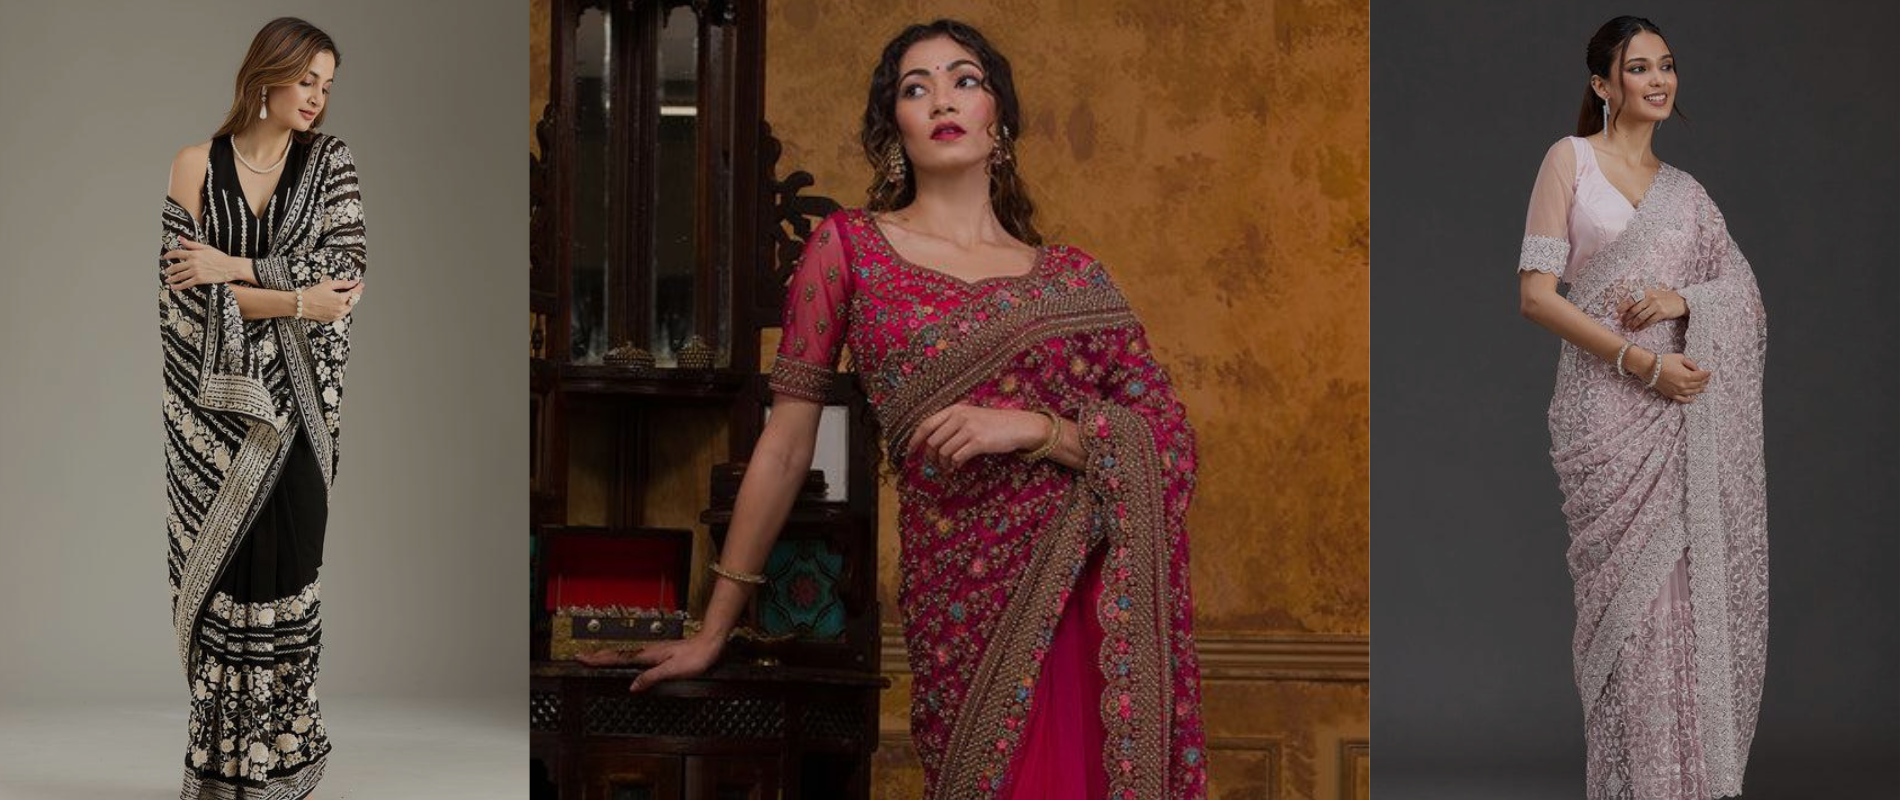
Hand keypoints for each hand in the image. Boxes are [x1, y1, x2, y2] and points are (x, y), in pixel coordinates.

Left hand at [163, 237, 250, 288]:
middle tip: (166, 271)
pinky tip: (174, 287)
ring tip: (168, 280)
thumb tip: (180, 238)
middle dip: (169, 269)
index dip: (168, 255)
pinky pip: (186, 284)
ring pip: (179, 276)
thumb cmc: (220, 257)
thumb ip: (192, 244)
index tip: (165, 257)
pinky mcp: (199, 280)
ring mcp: (195, 271)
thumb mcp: (206, 247)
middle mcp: (193, 262)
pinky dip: (178, 286)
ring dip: (172, 278)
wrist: (230, 267)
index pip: (176, 253)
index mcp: (194, 254)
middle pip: (176, 266)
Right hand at [298, 279, 363, 322]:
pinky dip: (345, 308)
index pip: (355, 293)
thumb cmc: (312, 294)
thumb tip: (353, 282)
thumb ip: (343, 283)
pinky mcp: (332, 319)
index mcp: (340, 300)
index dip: (359, 287)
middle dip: (356, 294)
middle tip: (356, 288)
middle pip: (353, 301)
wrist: (301, 305)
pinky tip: (342, 303)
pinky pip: (343, 313)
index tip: (361, 284)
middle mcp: (340, 309)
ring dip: (351, 301)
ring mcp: (337, 315)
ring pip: (349, 308)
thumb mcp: (328, 284)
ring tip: (349, 295)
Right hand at [576, 632, 726, 692]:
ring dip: (608, 655)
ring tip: (596, 658)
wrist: (709, 645)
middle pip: (617, 653)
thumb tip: (632, 686)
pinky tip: (624, 659)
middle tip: (581, 657)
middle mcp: (647, 651)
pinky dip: (622, 656)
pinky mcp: (659, 652)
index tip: (582, 659)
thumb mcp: (672, 671)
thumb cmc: (694, 658)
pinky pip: (634, 654)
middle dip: (598, 656)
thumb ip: (651, 677)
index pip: (618, 657)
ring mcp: (652, 650)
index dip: (599, 659)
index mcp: (647, 655)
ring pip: (624, 653)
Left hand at [906, 403, 1047, 470]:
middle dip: (930, 457)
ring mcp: (969, 429)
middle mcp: (960, 417)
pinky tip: (957, 468)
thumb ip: (951, 425)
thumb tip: (930, 445)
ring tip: (948, 468)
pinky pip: (957, 458)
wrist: (1018, 426)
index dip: (914, 440)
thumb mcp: (970, 416)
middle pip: (932, 441)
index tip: (909, 453)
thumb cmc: (992, 424)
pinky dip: (954, 466)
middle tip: (933, 465)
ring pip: (943, 452)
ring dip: (943, 464)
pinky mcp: (978, 442)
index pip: (926, 425)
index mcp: (954, 409)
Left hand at [1618, 285, 1686, 330]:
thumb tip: (1626, 308)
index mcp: (1646, 292)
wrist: (1681, 301)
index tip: (1616, 314)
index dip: (1622, 307)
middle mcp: (1650, 298)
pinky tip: (1637, 329)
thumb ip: (1641, 299)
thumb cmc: (1664, 298)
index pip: (1631, 300)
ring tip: (1629, 328)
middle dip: (1626, 318)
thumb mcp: (1652, 294)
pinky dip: (1642, 326)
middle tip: (1622, 323)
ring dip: (1633, 324)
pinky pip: (1649, 321)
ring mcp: (1656, 305)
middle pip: (1634, 309)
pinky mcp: (1662, 313)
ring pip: (1640, 316)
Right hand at [1650, 353, 1709, 402]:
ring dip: (1700, 389)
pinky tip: (1693, 398)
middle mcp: (1684, 385)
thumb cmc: (1664, 361)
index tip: (1709, 372)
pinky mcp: (1671, 394)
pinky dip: (1689, 400)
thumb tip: (1696, 369)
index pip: (1702, 376)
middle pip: (1699, 384)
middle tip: (1707, 378)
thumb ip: (1691, 364)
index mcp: (1687, 376)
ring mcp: (1678, 391)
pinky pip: (1682, 399)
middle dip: (1705, 381)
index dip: (1707, 373)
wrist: (1649, 368)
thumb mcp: (1680, 358)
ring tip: (1704, 387)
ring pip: (1693, 392)